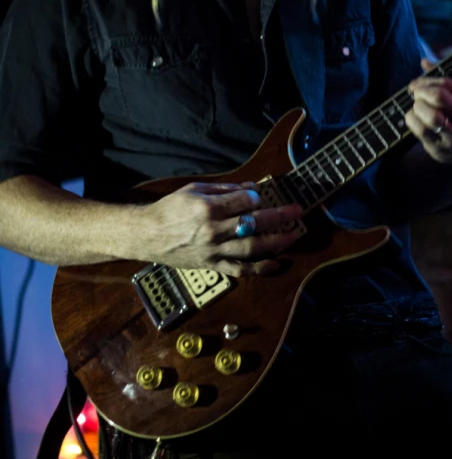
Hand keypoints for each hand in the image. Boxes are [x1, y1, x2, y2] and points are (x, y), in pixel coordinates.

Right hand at [140, 181, 302, 277]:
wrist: (148, 235)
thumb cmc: (171, 209)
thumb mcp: (194, 190)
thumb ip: (225, 189)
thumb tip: (251, 189)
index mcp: (208, 208)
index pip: (244, 202)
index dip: (256, 197)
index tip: (260, 196)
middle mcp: (213, 231)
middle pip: (254, 224)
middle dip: (279, 216)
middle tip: (297, 210)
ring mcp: (214, 251)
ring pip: (252, 249)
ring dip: (277, 242)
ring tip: (294, 235)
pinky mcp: (213, 266)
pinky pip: (240, 270)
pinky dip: (260, 269)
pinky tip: (276, 264)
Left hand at [406, 59, 451, 166]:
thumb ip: (448, 76)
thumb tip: (425, 61)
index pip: (448, 84)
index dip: (427, 81)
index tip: (416, 83)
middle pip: (439, 97)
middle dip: (421, 91)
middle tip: (414, 93)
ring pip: (431, 116)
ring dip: (417, 107)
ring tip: (416, 106)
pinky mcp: (441, 149)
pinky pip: (421, 131)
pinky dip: (412, 120)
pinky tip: (413, 117)